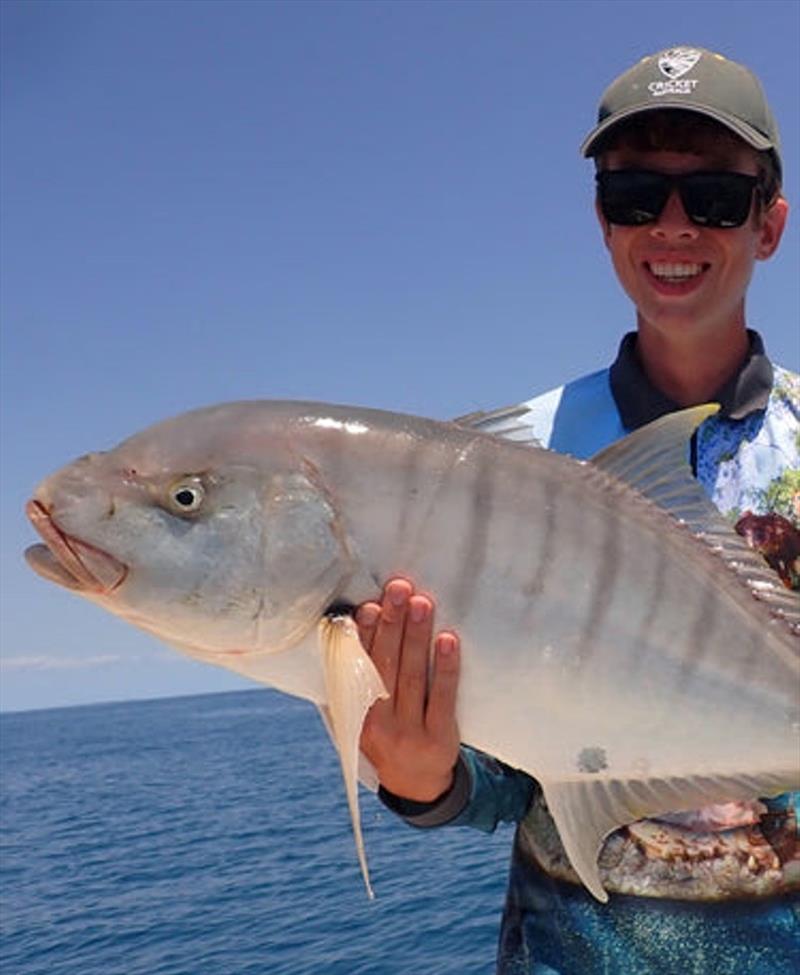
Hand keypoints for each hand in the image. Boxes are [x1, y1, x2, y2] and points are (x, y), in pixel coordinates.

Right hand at [357, 578, 460, 802]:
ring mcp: (408, 732)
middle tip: (400, 589)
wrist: (416, 784)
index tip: (371, 605)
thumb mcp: (363, 713)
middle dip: (393, 623)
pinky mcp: (438, 738)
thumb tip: (358, 621)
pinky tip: (447, 640)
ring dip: (416, 636)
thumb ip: (358, 677)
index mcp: (354, 712)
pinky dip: (444, 667)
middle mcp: (377, 722)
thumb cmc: (388, 732)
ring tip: (422, 603)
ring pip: (411, 676)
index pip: (358, 666)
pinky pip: (441, 697)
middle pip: (385, 664)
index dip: (365, 634)